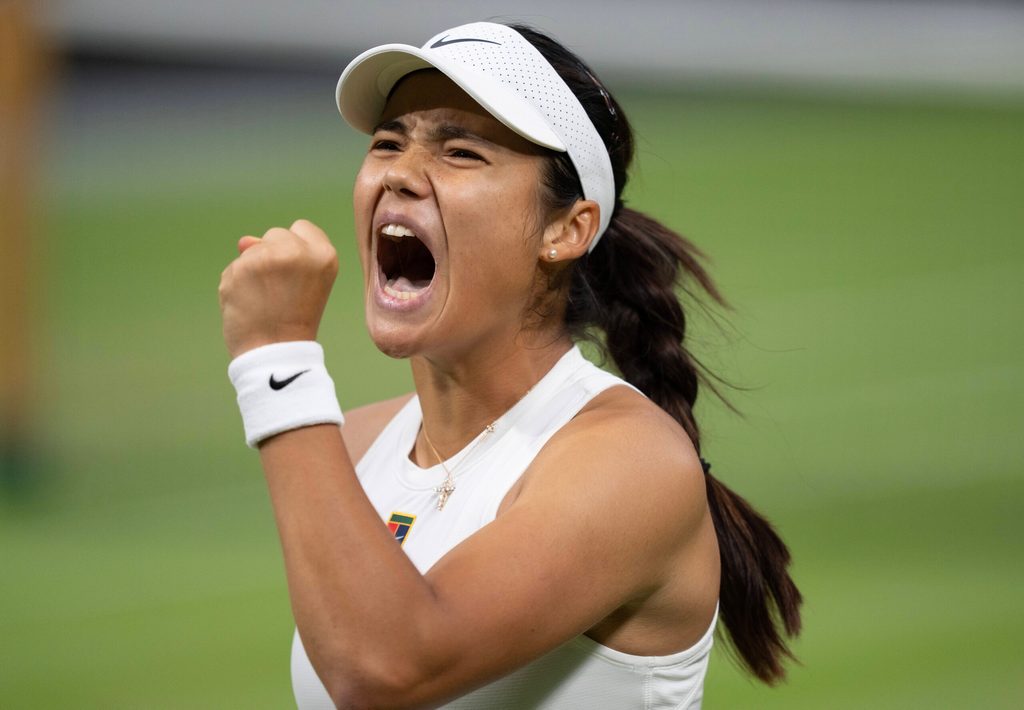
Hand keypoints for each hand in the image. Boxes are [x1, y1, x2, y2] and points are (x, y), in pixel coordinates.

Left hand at [219, 219, 338, 357]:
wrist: (276, 353)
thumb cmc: (293, 320)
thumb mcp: (305, 282)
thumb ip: (284, 254)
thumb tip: (243, 241)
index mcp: (324, 254)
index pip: (302, 228)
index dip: (295, 250)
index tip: (296, 276)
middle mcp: (298, 251)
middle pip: (275, 234)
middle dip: (272, 256)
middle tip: (281, 292)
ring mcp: (268, 257)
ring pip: (250, 250)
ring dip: (251, 272)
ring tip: (264, 300)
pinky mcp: (241, 268)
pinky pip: (233, 268)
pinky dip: (235, 284)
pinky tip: (247, 304)